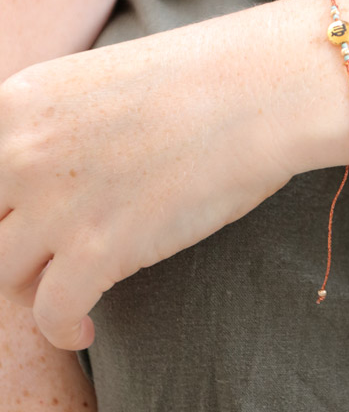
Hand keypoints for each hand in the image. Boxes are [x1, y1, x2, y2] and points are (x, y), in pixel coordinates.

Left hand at [0, 14, 293, 349]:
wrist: (260, 92)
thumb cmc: (202, 81)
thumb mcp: (100, 82)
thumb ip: (59, 124)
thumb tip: (60, 170)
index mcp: (17, 102)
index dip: (8, 206)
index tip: (26, 219)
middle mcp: (19, 152)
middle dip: (16, 242)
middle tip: (50, 253)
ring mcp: (53, 203)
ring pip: (4, 272)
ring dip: (35, 285)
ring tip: (69, 291)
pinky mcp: (96, 250)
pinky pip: (48, 314)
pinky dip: (62, 330)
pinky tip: (85, 328)